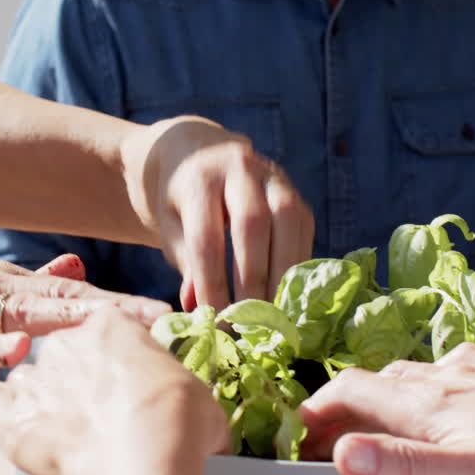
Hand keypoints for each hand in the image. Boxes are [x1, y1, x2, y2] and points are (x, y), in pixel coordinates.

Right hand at [0, 259, 169, 377]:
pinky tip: (14, 354)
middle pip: (60, 300)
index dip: (120, 304)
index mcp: (4, 282)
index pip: (73, 294)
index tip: (165, 313)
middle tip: (159, 319)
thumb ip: (29, 283)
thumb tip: (79, 269)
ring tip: (109, 330)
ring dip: (66, 322)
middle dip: (112, 310)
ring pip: (19, 313)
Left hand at [0, 312, 227, 474]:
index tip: (131, 374)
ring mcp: (33, 378)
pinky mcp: (7, 417)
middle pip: (67, 351)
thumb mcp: (196, 393)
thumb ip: (177, 385)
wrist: (140, 466)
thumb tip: (191, 403)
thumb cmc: (176, 426)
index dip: (121, 354)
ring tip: (62, 421)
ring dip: (41, 393)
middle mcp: (66, 343)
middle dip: (82, 377)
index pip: (110, 326)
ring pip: (29, 376)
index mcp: (112, 325)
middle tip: (106, 410)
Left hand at [121, 117, 313, 309]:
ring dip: (285, 270)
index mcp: (199, 178)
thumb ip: (186, 263)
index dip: (213, 280)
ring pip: (288, 219)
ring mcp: (272, 176)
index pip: (207, 235)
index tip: (216, 317)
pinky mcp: (294, 190)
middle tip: (251, 320)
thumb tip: (197, 308)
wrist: (198, 154)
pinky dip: (298, 262)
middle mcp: (239, 168)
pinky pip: (303, 225)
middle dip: (254, 276)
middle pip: (253, 222)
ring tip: (276, 312)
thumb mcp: (171, 227)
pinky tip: (290, 292)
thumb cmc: (180, 200)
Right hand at [299, 344, 474, 474]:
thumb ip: (405, 466)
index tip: (298, 430)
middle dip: (346, 403)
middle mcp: (448, 377)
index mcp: (430, 401)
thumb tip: (342, 454)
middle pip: (377, 379)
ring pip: (413, 372)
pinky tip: (447, 395)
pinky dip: (427, 383)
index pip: (352, 390)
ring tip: (375, 417)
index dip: (318, 408)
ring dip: (383, 392)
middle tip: (330, 436)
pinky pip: (449, 370)